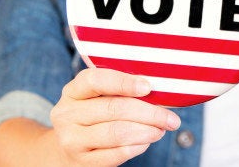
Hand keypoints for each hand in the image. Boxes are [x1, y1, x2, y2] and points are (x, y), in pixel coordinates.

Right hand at [50, 68, 180, 165]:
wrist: (69, 149)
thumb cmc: (92, 117)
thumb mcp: (97, 99)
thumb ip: (119, 91)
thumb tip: (158, 92)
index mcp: (73, 91)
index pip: (95, 80)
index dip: (123, 82)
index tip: (148, 87)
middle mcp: (67, 114)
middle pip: (114, 108)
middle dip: (149, 113)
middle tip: (170, 118)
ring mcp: (72, 139)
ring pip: (118, 132)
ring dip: (147, 130)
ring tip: (161, 129)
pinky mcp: (82, 161)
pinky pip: (117, 154)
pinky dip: (138, 146)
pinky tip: (147, 141)